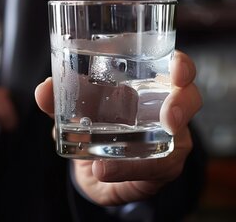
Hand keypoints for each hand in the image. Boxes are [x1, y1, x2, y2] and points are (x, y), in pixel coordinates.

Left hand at [35, 50, 201, 205]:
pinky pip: (154, 169)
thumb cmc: (97, 125)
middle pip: (191, 99)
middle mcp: (167, 109)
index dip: (181, 65)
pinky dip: (126, 168)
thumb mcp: (76, 110)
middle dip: (184, 103)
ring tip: (131, 147)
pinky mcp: (162, 167)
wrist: (98, 168)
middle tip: (170, 117)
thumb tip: (44, 89)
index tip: (174, 66)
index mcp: (152, 85)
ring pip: (181, 139)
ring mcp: (169, 141)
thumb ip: (60, 99)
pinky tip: (104, 168)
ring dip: (154, 151)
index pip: (176, 68)